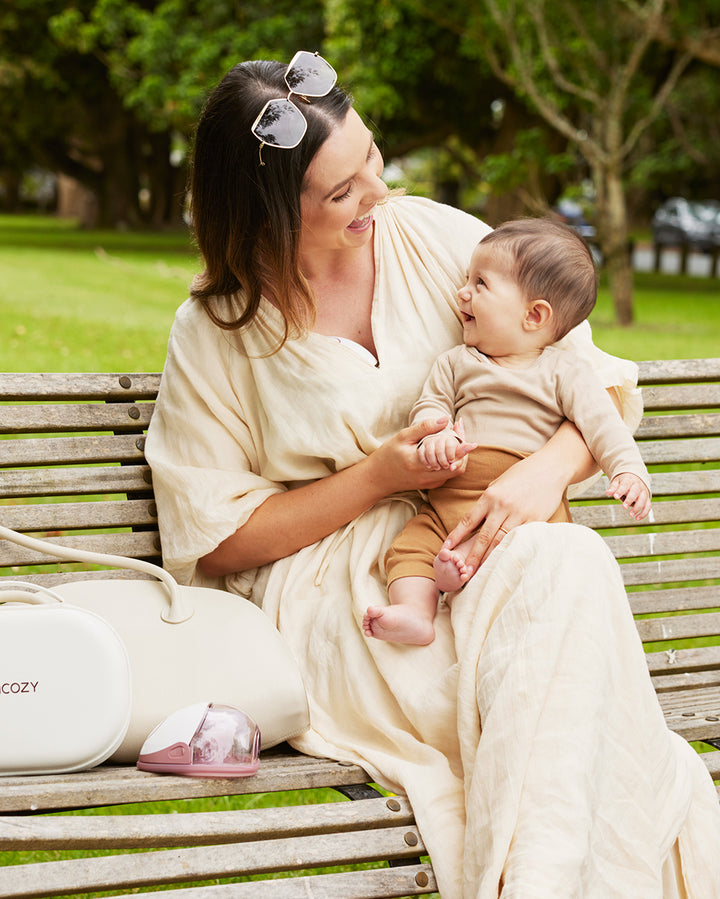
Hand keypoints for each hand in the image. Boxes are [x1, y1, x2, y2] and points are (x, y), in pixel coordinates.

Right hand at [368, 418, 471, 493]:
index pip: (447, 459)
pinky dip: (453, 460)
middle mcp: (427, 476)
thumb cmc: (389, 454)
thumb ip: (424, 428)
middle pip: (457, 467)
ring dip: (459, 454)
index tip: (471, 442)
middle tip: (461, 430)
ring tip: (456, 435)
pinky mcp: (431, 484)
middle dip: (463, 449)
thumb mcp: (403, 437)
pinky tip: (449, 446)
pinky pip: (449, 473)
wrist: (379, 477)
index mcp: (418, 463)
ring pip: (455, 471)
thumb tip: (446, 419)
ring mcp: (430, 482)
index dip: (461, 451)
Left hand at [441, 449, 569, 573]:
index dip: (456, 536)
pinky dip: (509, 551)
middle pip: (483, 537)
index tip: (446, 548)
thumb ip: (489, 500)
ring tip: (481, 571)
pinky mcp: (534, 520)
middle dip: (472, 556)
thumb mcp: (499, 482)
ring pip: (500, 541)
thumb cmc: (523, 474)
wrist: (550, 468)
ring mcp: (518, 514)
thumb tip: (479, 517)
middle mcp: (502, 506)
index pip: (468, 520)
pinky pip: (518, 539)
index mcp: (490, 496)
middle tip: (464, 571)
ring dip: (490, 558)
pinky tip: (503, 562)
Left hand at [606, 472, 651, 519]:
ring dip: (638, 508)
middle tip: (624, 507)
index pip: (625, 485)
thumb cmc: (624, 482)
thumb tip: (607, 493)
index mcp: (629, 481)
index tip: (615, 497)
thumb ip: (613, 488)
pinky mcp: (647, 499)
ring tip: (630, 515)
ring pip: (643, 500)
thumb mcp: (617, 482)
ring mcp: (644, 492)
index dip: (620, 491)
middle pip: (635, 492)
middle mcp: (638, 486)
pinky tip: (637, 518)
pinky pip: (648, 506)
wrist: (635, 478)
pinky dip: (644, 513)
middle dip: (630, 500)